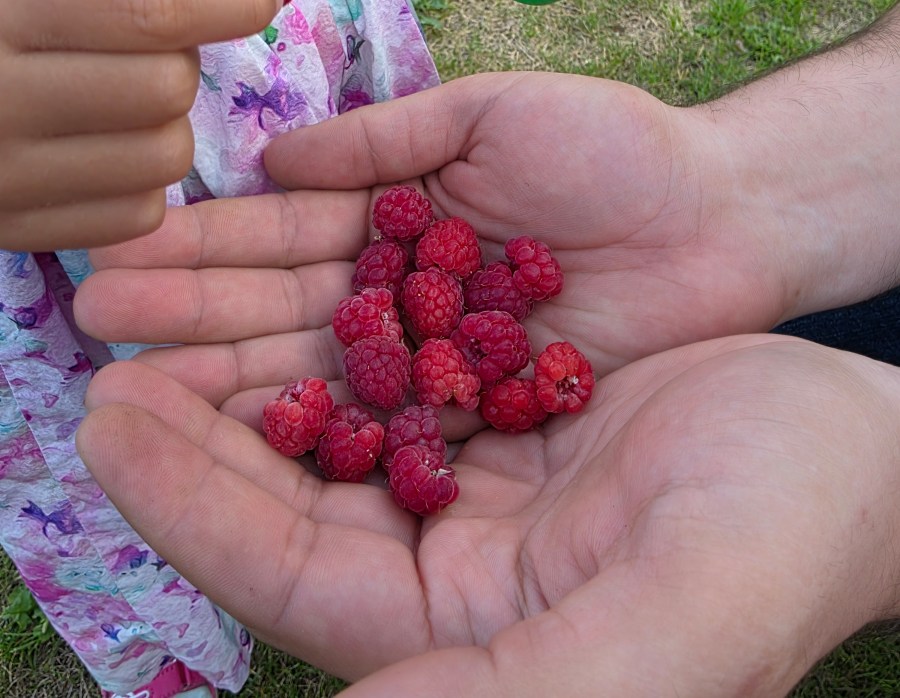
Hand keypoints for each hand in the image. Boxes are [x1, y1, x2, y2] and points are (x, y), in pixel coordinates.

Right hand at [0, 0, 281, 250]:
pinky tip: (109, 150)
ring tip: (121, 100)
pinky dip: (143, 181)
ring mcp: (4, 178)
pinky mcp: (14, 229)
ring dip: (166, 124)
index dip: (219, 3)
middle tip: (147, 50)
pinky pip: (137, 214)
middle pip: (166, 90)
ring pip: (163, 157)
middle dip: (178, 62)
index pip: (145, 14)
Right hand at [73, 73, 773, 386]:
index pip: (281, 238)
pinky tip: (250, 440)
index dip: (202, 247)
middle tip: (101, 329)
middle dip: (193, 318)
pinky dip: (324, 431)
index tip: (122, 258)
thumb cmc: (614, 152)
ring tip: (145, 391)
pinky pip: (391, 424)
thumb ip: (386, 137)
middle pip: (285, 313)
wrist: (718, 223)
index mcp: (393, 221)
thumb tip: (273, 158)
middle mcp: (400, 299)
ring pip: (323, 375)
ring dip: (235, 383)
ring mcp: (433, 362)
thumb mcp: (492, 114)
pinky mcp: (476, 415)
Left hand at [76, 334, 899, 695]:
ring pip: (326, 423)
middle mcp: (446, 564)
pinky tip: (282, 280)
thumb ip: (517, 694)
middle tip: (108, 352)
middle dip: (192, 428)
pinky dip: (330, 325)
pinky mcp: (495, 412)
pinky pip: (386, 366)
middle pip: (287, 494)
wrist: (851, 455)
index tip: (111, 427)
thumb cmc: (781, 543)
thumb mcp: (668, 629)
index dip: (195, 505)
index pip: (292, 575)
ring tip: (162, 302)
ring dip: (246, 364)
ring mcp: (467, 481)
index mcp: (463, 634)